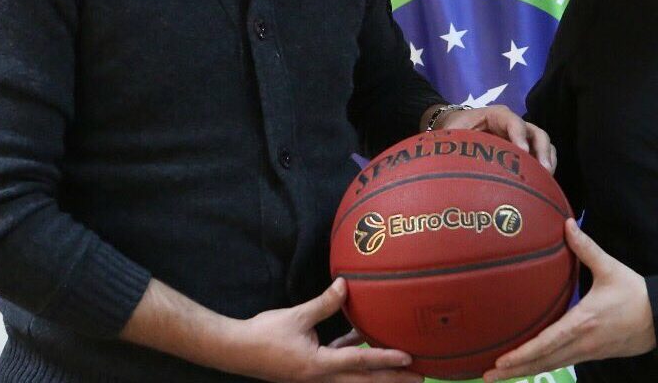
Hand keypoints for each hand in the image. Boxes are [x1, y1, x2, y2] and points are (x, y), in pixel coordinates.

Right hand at [226, 278, 421, 382]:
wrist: (236, 351)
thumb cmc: (264, 335)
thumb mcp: (296, 317)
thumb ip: (324, 303)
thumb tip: (346, 285)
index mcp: (318, 366)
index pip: (360, 362)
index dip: (386, 359)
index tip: (409, 358)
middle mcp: (321, 377)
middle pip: (364, 380)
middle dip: (393, 379)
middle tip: (421, 375)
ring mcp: (317, 376)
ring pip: (354, 375)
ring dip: (378, 371)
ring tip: (402, 366)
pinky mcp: (311, 369)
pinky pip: (339, 363)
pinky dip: (355, 355)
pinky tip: (365, 339)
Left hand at [440, 105, 555, 172]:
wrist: (456, 129)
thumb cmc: (455, 129)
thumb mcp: (451, 132)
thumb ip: (452, 141)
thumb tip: (444, 157)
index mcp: (497, 116)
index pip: (513, 121)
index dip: (519, 135)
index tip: (521, 151)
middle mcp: (514, 125)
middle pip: (536, 133)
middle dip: (542, 151)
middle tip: (543, 170)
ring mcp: (522, 138)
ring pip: (543, 145)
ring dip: (547, 161)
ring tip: (546, 180)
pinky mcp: (525, 151)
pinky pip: (541, 156)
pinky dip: (545, 168)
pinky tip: (543, 184)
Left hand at [482, 220, 655, 380]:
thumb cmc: (636, 293)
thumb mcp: (610, 268)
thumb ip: (586, 248)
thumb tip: (567, 224)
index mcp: (583, 322)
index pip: (547, 343)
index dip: (522, 354)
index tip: (501, 361)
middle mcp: (582, 343)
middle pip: (543, 362)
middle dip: (514, 371)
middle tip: (488, 375)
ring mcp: (588, 353)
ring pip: (551, 365)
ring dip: (526, 372)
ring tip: (501, 375)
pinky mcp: (593, 355)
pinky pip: (563, 363)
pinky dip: (542, 366)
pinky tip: (529, 367)